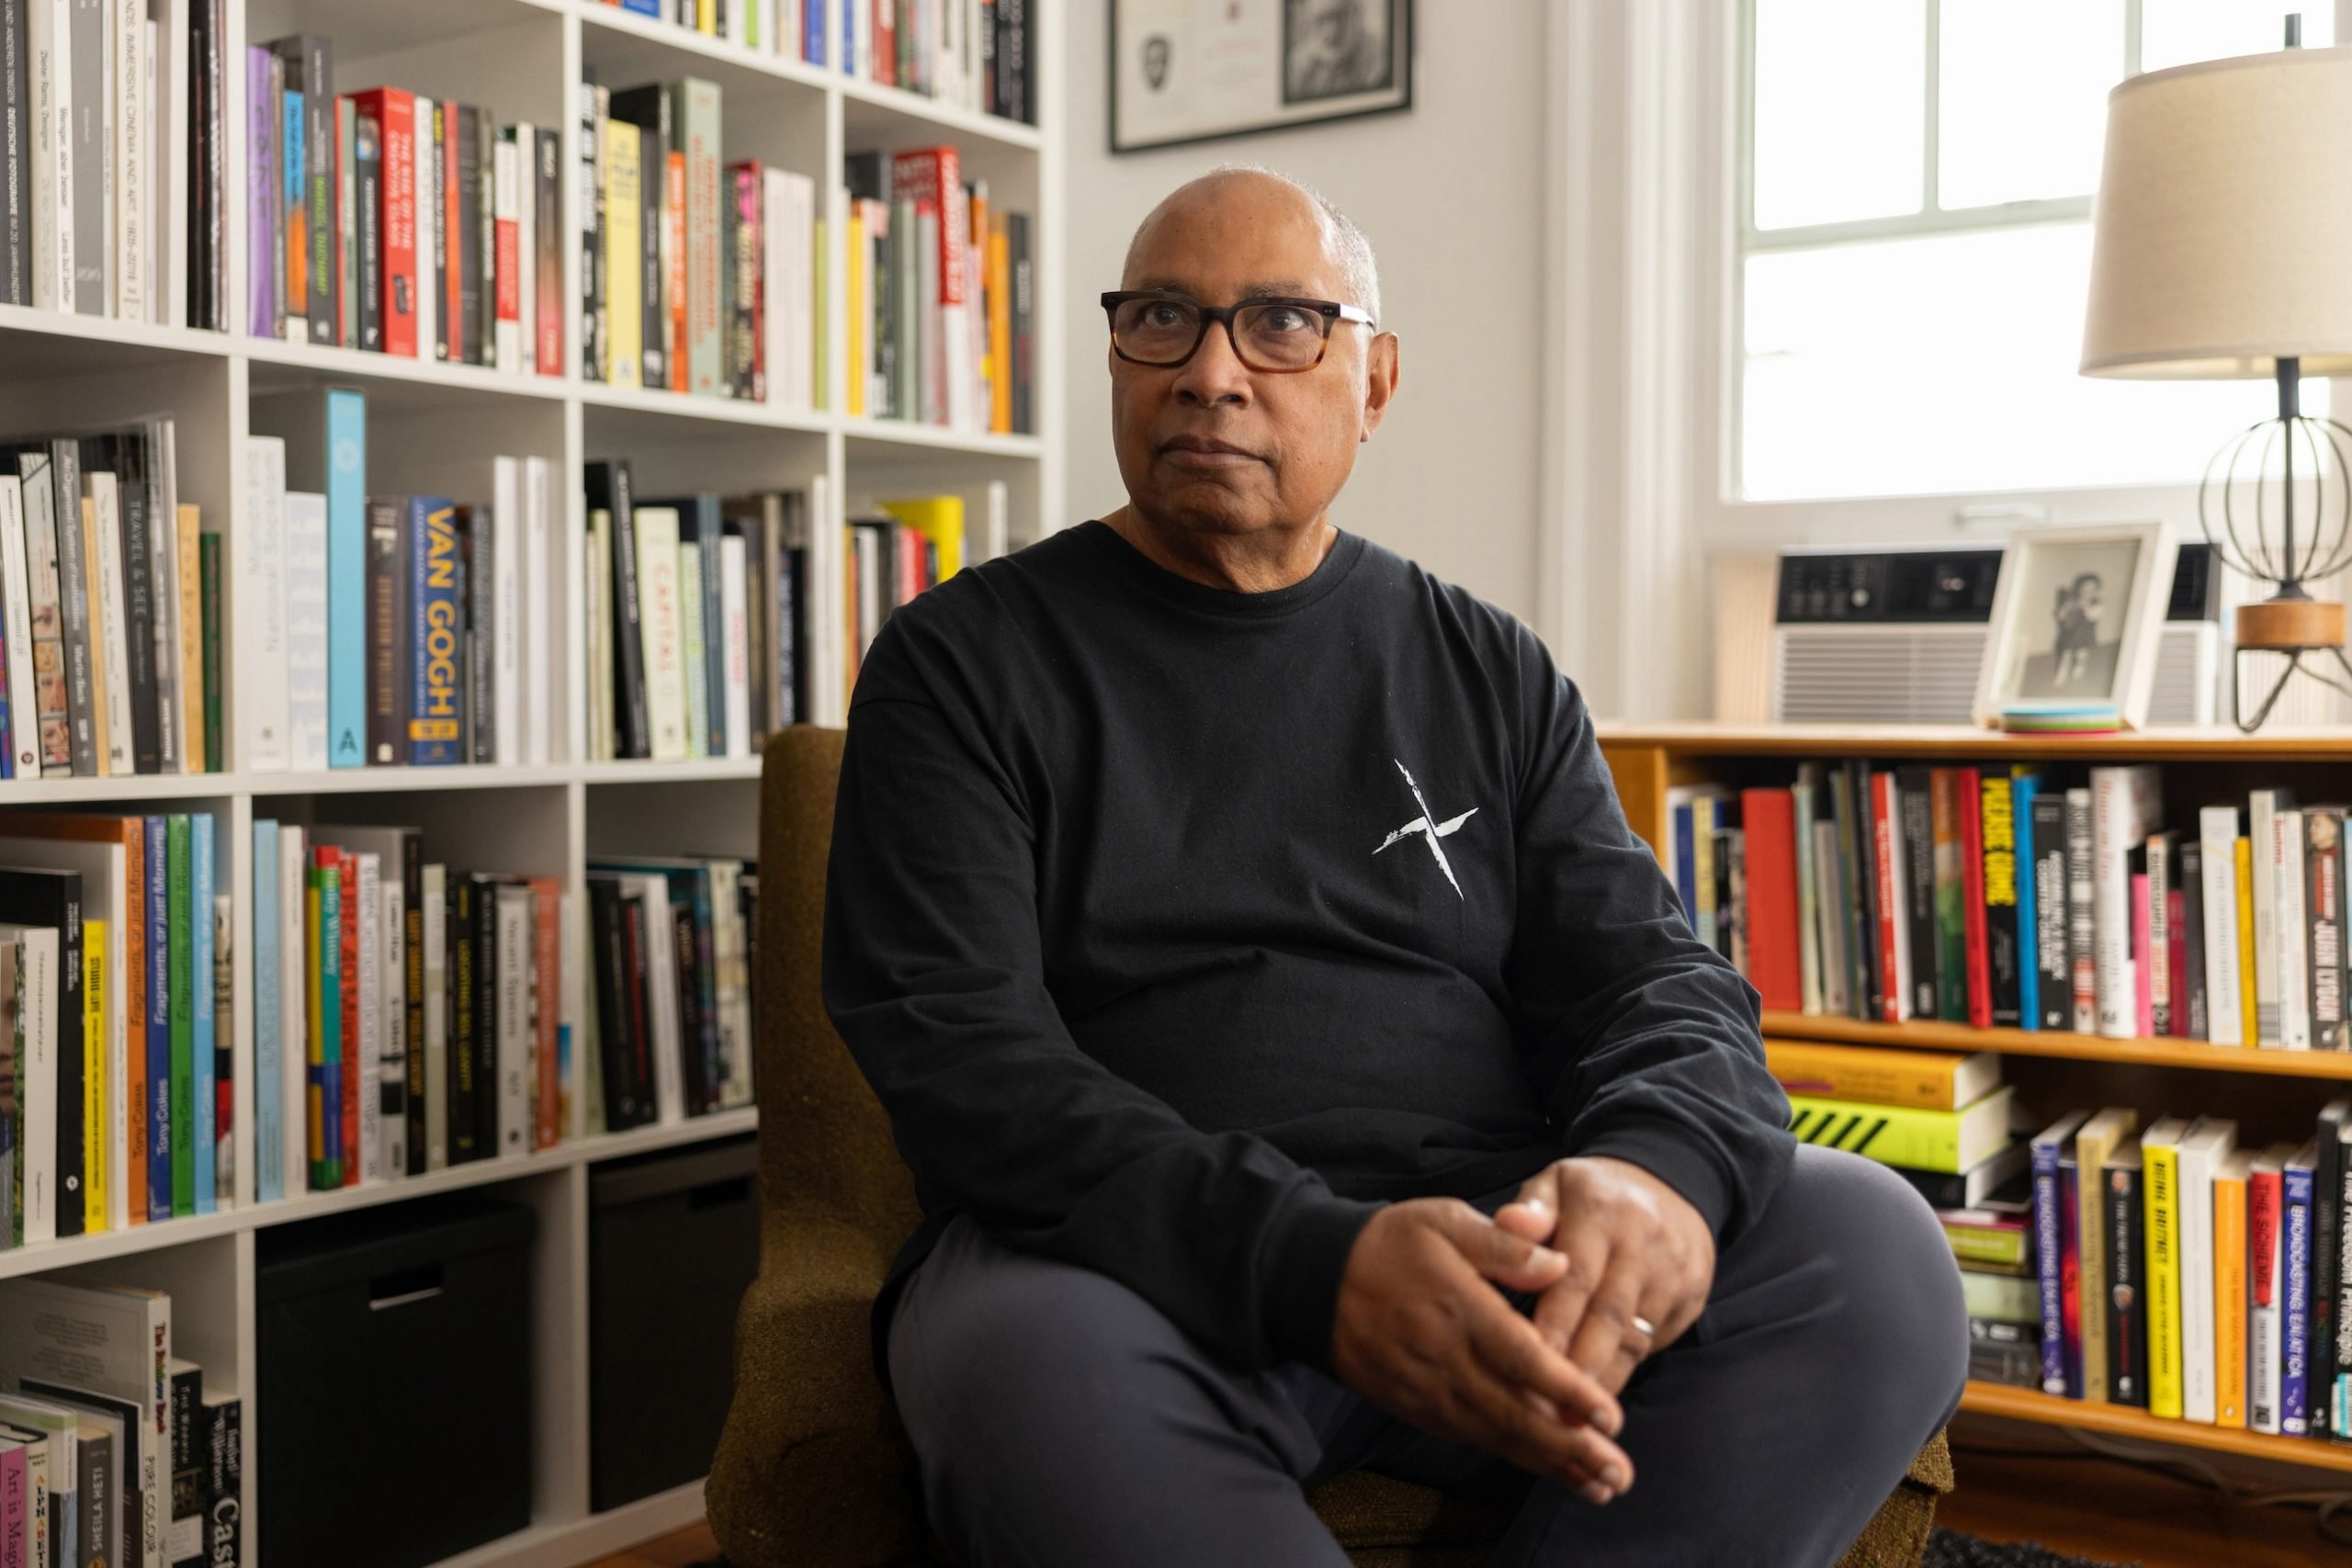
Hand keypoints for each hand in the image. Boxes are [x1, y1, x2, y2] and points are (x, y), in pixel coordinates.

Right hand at [1330, 1198, 1636, 1504]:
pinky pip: (1471, 1437)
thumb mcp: (1444, 1220)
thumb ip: (1504, 1242)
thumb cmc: (1389, 1244)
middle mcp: (1446, 1359)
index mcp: (1460, 1309)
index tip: (1610, 1418)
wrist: (1312, 1281)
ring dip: (1550, 1464)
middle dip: (1571, 1448)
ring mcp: (1428, 1390)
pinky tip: (1549, 1467)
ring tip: (1599, 1484)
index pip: (1522, 1359)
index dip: (1567, 1392)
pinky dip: (1513, 1456)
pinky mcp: (1415, 1406)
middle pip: (1516, 1413)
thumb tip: (1561, 1264)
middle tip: (1619, 1472)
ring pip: (1497, 1436)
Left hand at [1494, 1156, 1715, 1397]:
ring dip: (1601, 1382)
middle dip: (1578, 1366)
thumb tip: (1510, 1222)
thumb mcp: (1558, 1184)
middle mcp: (1641, 1244)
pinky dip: (1622, 1374)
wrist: (1673, 1186)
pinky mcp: (1689, 1299)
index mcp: (1600, 1213)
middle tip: (1546, 1409)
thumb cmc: (1592, 1196)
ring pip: (1634, 1338)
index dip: (1554, 1322)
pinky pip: (1653, 1344)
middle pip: (1609, 1316)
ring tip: (1569, 1420)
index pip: (1576, 1275)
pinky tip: (1595, 1403)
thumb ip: (1531, 1208)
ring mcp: (1671, 1274)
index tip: (1527, 1360)